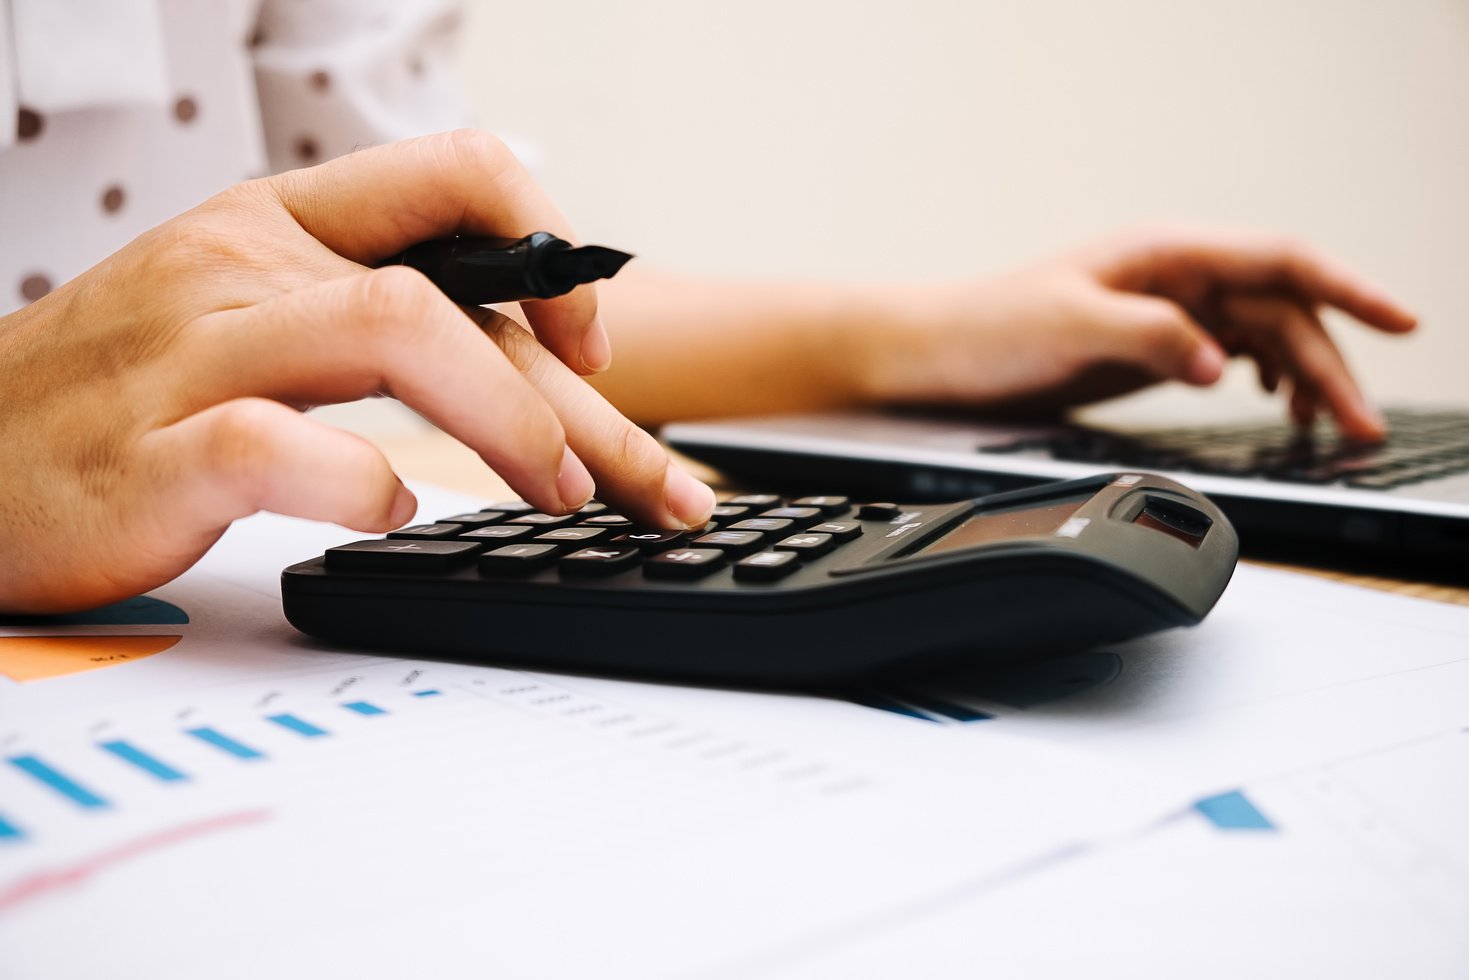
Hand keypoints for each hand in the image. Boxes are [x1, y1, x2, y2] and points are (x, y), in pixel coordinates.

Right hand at [0, 130, 714, 612]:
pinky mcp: (148, 454)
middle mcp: (244, 266)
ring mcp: (193, 352)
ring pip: (393, 330)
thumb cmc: (120, 402)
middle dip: (585, 399)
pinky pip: (274, 447)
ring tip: (561, 495)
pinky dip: (357, 484)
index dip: (553, 246)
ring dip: (508, 420)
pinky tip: (394, 513)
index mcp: (277, 223)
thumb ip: (370, 315)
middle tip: (660, 485)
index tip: (593, 348)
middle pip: (459, 292)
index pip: (457, 176)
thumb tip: (520, 365)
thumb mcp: (246, 317)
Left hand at [860, 226, 1416, 438]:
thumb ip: (1150, 338)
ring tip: (1330, 429)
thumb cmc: (985, 328)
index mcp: (1163, 253)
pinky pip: (1233, 355)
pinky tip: (1277, 404)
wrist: (931, 355)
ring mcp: (1166, 311)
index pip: (1280, 260)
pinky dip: (1266, 379)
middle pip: (1283, 311)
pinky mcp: (1152, 346)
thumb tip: (1222, 363)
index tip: (1400, 322)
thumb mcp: (1067, 327)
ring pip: (1263, 338)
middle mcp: (1173, 276)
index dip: (1349, 287)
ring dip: (1305, 378)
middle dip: (1333, 364)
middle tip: (1361, 428)